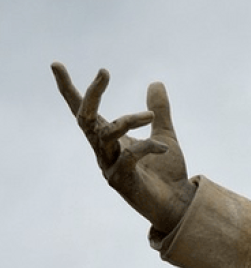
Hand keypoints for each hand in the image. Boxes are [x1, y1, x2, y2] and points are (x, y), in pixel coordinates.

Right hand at [52, 63, 195, 235]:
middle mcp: (103, 150)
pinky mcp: (120, 180)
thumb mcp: (164, 134)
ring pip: (106, 135)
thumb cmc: (166, 172)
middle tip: (103, 72)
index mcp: (108, 138)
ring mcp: (108, 166)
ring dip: (127, 121)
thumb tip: (155, 82)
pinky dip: (148, 147)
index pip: (83, 110)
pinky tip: (164, 149)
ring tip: (149, 116)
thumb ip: (159, 111)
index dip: (69, 89)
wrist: (178, 203)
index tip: (56, 64)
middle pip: (85, 118)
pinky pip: (129, 156)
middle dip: (92, 94)